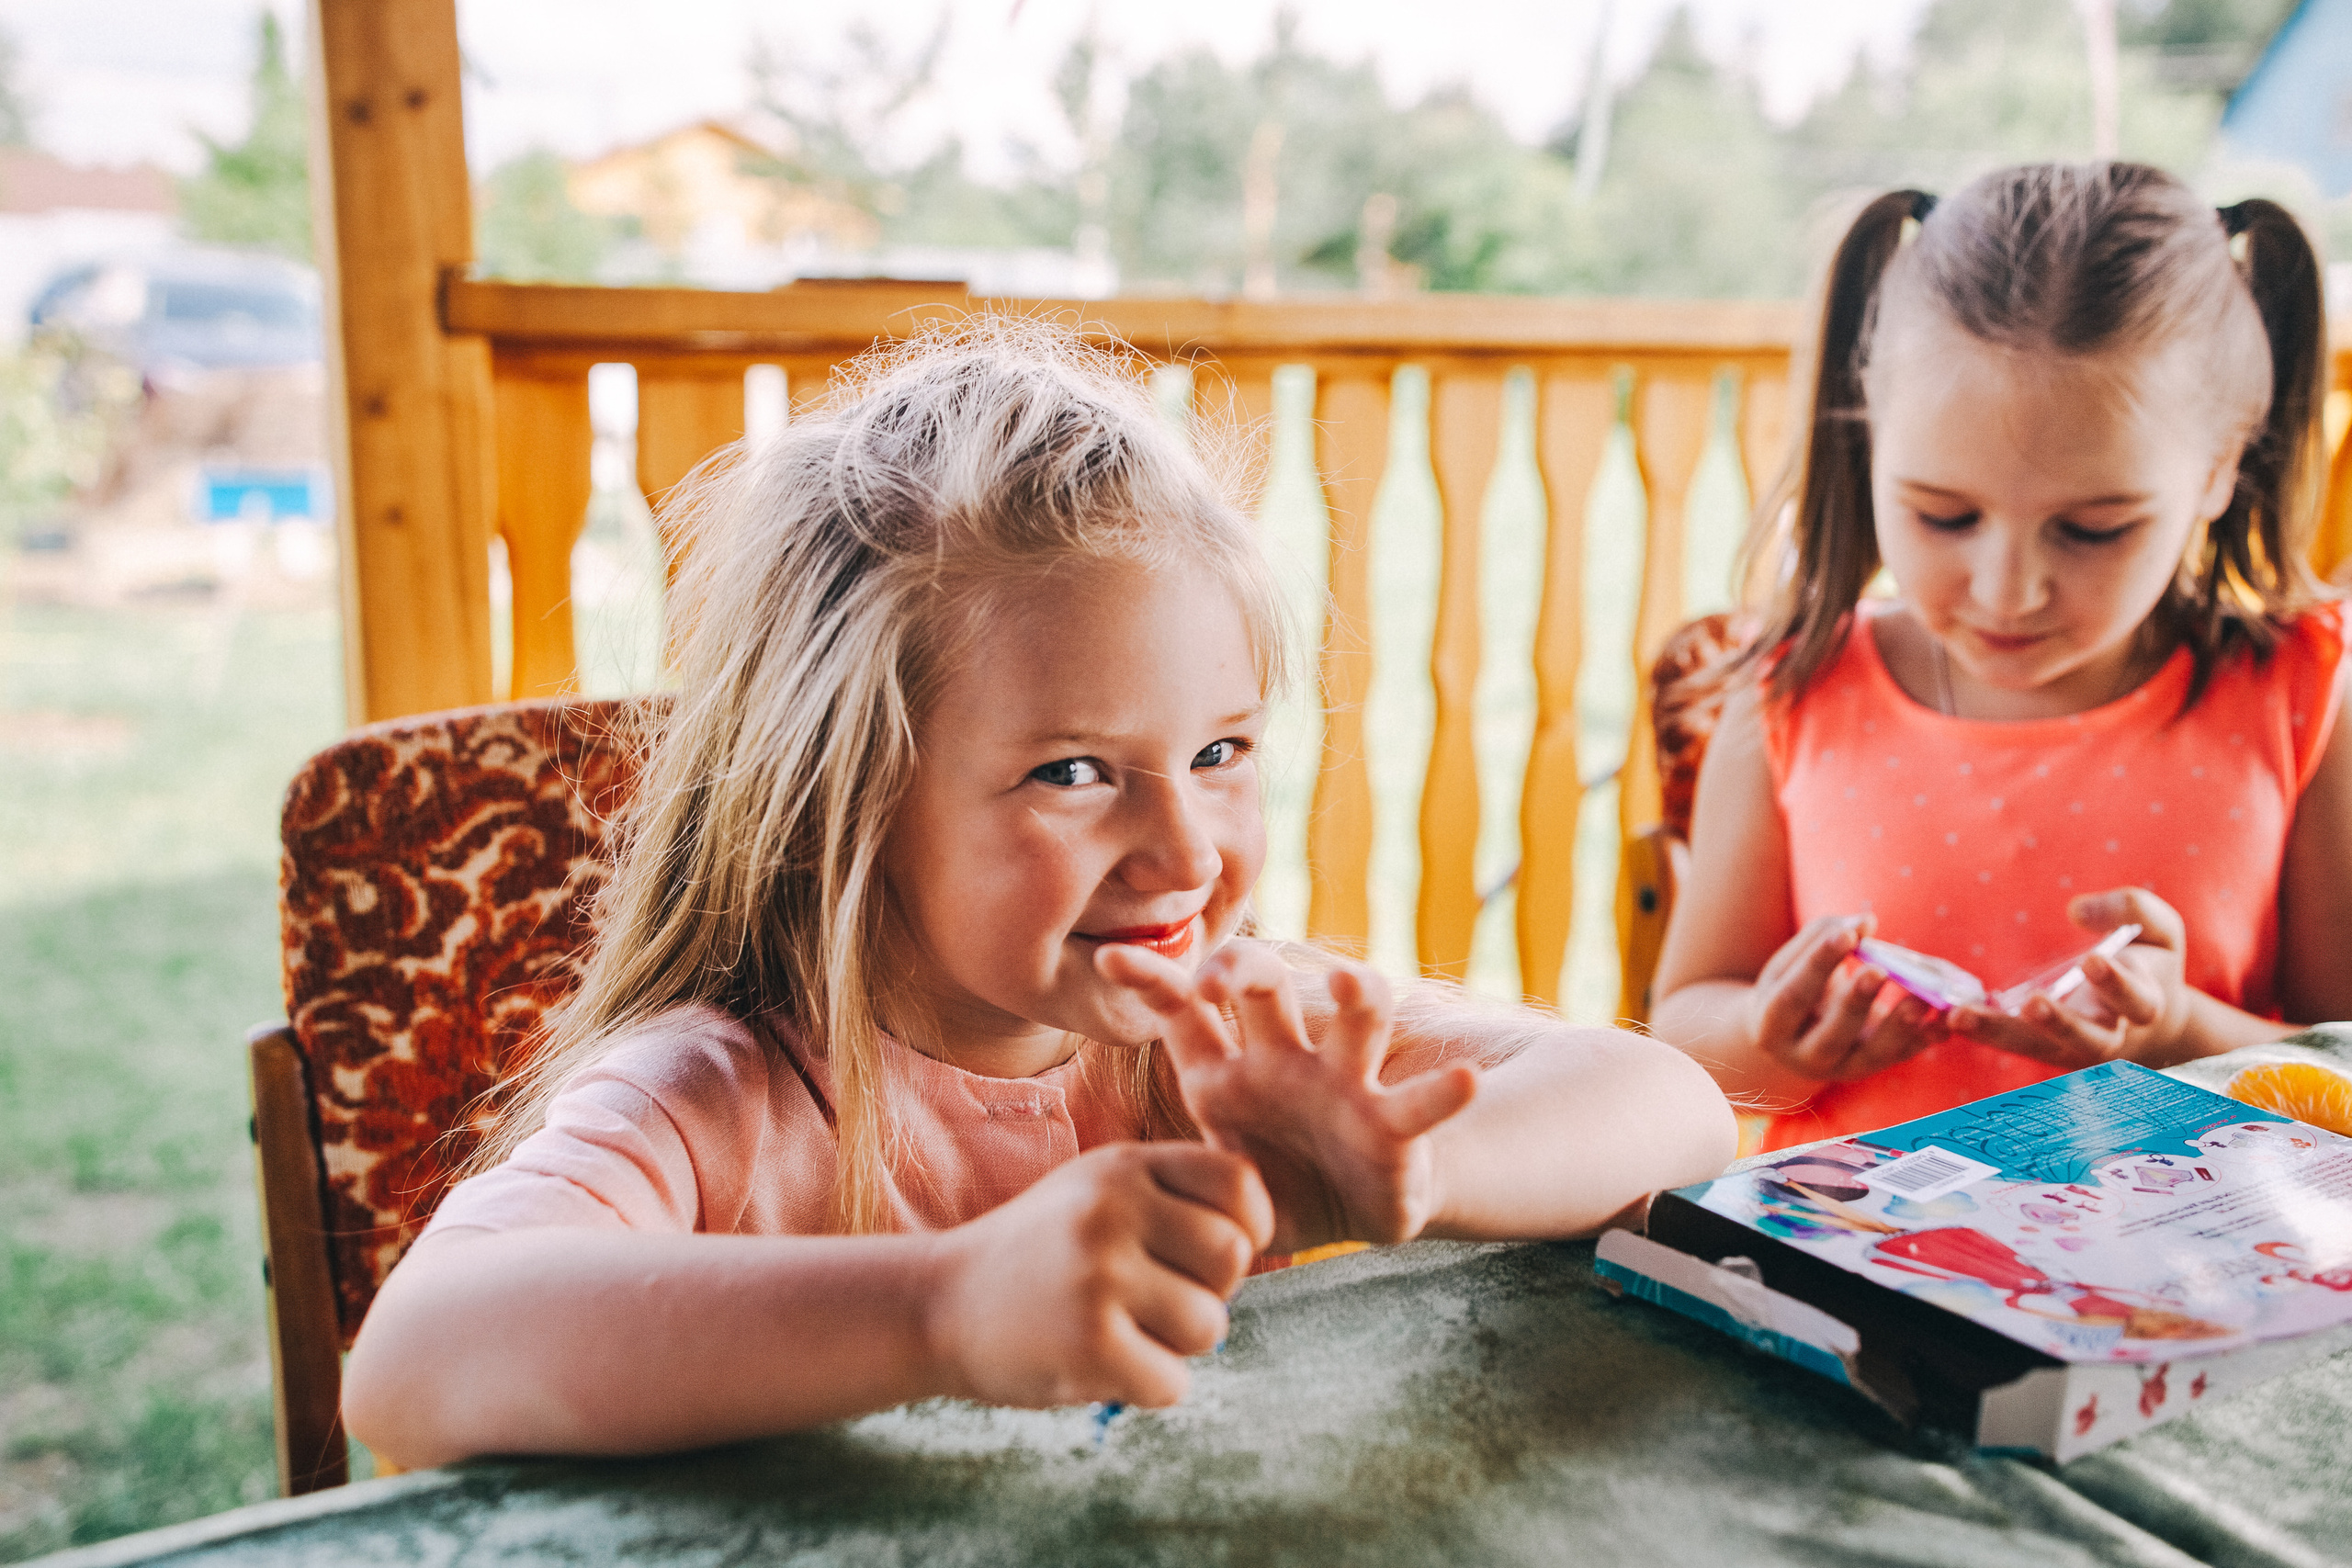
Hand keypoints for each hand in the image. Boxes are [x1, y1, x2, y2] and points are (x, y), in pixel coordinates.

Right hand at [924, 1141, 1271, 1410]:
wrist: (938, 1304)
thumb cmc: (1039, 1252)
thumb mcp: (1097, 1189)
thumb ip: (1173, 1194)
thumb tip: (1262, 1235)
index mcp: (1124, 1166)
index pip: (1240, 1184)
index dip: (1249, 1227)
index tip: (1212, 1254)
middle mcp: (1113, 1211)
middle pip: (1233, 1259)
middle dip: (1211, 1292)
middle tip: (1160, 1302)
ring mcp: (1099, 1276)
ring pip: (1209, 1326)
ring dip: (1178, 1345)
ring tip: (1124, 1332)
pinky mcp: (1089, 1344)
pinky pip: (1173, 1382)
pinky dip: (1147, 1386)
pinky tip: (1102, 1365)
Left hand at [1097, 940, 1478, 1252]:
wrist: (1346, 1213)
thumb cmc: (1272, 1177)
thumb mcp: (1209, 1173)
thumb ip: (1171, 1172)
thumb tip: (1090, 1205)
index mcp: (1227, 1068)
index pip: (1183, 1011)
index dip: (1151, 980)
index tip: (1109, 957)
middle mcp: (1285, 1057)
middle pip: (1266, 986)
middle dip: (1245, 968)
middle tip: (1228, 983)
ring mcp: (1344, 1083)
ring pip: (1356, 1017)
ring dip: (1356, 993)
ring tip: (1352, 983)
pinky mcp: (1393, 1125)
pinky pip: (1419, 1105)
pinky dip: (1445, 1095)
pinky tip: (1466, 1083)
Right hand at [1744, 913, 1949, 1082]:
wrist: (1792, 1035)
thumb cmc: (1793, 985)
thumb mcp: (1792, 963)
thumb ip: (1824, 936)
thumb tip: (1865, 922)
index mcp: (1770, 1027)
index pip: (1792, 996)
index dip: (1818, 964)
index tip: (1848, 934)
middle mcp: (1803, 1058)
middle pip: (1830, 1035)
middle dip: (1856, 1003)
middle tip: (1880, 970)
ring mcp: (1840, 1070)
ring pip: (1870, 1057)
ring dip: (1898, 1028)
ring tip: (1923, 1000)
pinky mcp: (1871, 1070)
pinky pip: (1900, 1059)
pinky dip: (1924, 1041)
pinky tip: (1943, 1022)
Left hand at [1950, 888, 2192, 1068]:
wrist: (2154, 1023)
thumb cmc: (2151, 963)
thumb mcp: (2159, 929)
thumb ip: (2131, 909)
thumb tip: (2077, 910)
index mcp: (2144, 1002)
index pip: (2136, 1000)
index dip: (2116, 983)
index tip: (2092, 961)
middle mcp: (2109, 1034)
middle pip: (2087, 1040)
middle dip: (2060, 1025)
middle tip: (2032, 1005)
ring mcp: (2073, 1047)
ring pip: (2038, 1048)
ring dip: (2000, 1034)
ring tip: (1961, 1016)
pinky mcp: (2043, 1047)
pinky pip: (2013, 1043)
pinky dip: (1983, 1032)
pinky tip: (1950, 1015)